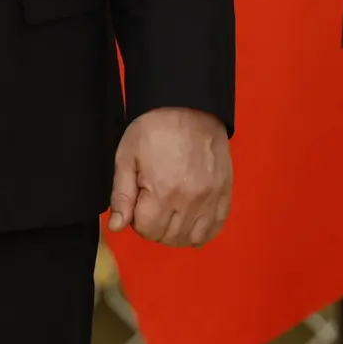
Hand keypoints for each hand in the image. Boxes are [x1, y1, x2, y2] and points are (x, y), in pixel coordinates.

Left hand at [106, 107, 230, 246]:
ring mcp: (211, 198)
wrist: (190, 106)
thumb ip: (121, 195)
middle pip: (169, 237)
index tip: (140, 202)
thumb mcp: (127, 156)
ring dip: (178, 232)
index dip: (138, 219)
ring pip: (192, 237)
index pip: (147, 230)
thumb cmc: (154, 129)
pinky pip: (215, 227)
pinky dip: (203, 231)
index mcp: (163, 192)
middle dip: (156, 226)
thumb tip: (117, 227)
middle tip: (154, 205)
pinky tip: (192, 222)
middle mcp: (190, 200)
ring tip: (172, 213)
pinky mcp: (225, 192)